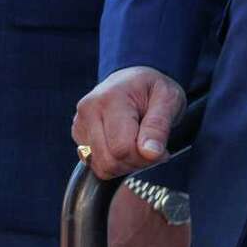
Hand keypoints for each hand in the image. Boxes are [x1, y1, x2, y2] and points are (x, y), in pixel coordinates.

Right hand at [72, 66, 185, 180]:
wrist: (133, 80)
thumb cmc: (153, 89)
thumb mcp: (168, 100)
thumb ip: (158, 126)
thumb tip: (150, 153)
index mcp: (109, 99)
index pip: (122, 148)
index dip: (145, 157)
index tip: (160, 148)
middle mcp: (88, 110)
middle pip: (109, 161)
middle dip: (136, 163)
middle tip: (150, 148)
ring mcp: (80, 123)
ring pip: (101, 166)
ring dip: (125, 165)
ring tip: (138, 147)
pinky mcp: (78, 134)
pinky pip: (96, 164)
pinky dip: (114, 162)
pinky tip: (124, 147)